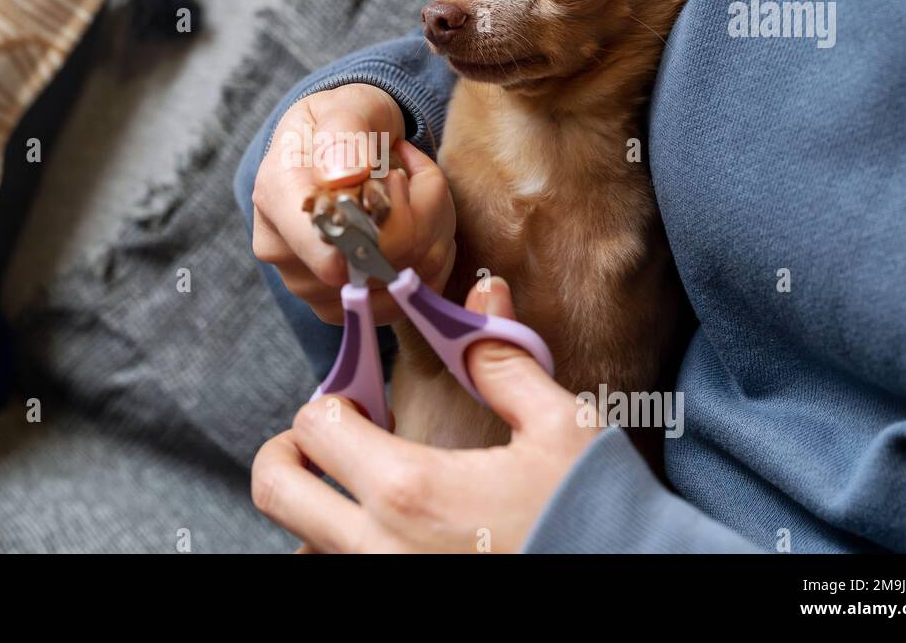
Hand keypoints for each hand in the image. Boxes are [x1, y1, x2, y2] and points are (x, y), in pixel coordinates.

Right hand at [250, 83, 455, 324]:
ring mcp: (311, 286)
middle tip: (412, 174)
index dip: (382, 228)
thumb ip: (345, 133)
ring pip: (403, 282)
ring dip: (431, 233)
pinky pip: (410, 297)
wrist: (342, 148)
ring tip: (414, 193)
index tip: (395, 175)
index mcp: (277, 198)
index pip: (329, 252)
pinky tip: (419, 223)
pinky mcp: (344, 304)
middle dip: (419, 216)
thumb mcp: (347, 106)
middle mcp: (284, 252)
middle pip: (377, 267)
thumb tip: (344, 177)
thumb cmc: (345, 122)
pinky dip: (430, 258)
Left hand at [251, 278, 598, 552]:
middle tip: (327, 438)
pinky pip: (336, 573)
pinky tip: (389, 532)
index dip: (331, 401)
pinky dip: (339, 549)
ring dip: (315, 507)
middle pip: (275, 490)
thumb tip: (483, 296)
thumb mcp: (558, 428)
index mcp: (408, 488)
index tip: (362, 400)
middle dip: (287, 452)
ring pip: (300, 542)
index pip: (315, 425)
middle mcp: (377, 548)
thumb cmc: (594, 511)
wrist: (631, 583)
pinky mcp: (398, 609)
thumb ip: (503, 362)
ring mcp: (382, 585)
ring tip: (361, 489)